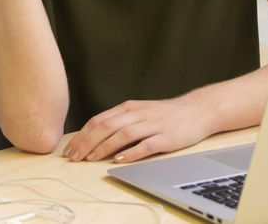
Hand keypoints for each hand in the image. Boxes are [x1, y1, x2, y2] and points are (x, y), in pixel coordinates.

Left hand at [62, 97, 215, 163]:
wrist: (197, 110)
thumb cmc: (165, 115)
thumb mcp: (139, 112)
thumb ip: (119, 122)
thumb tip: (94, 137)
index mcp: (129, 108)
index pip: (99, 120)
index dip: (82, 135)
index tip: (70, 149)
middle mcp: (138, 114)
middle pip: (106, 126)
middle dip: (87, 142)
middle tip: (74, 157)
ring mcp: (152, 125)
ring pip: (122, 134)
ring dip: (104, 147)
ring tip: (91, 159)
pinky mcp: (165, 137)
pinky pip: (146, 145)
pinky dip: (131, 153)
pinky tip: (120, 160)